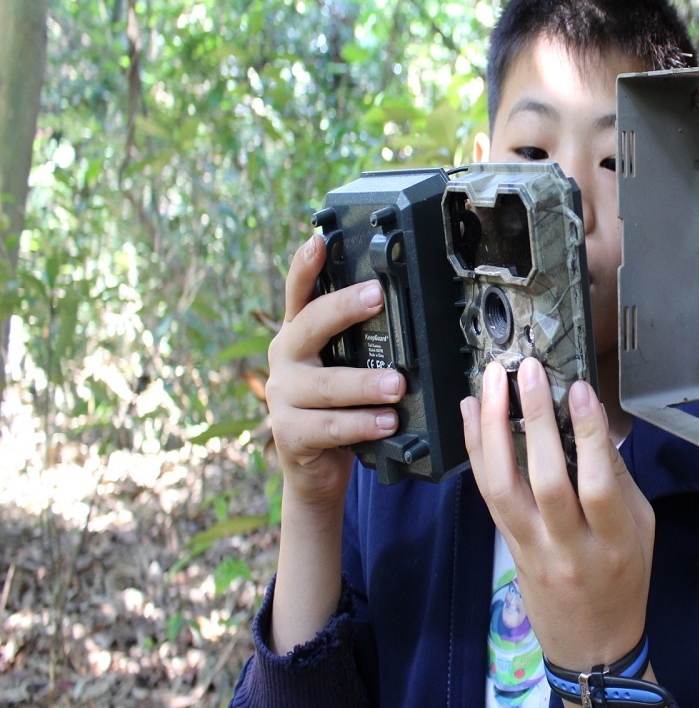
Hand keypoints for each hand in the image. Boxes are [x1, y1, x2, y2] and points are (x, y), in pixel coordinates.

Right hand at [265, 235, 406, 508]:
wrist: (316, 468)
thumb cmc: (338, 407)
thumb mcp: (343, 366)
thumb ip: (358, 341)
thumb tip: (405, 306)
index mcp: (298, 336)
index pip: (298, 293)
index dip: (305, 265)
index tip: (320, 239)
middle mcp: (285, 359)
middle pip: (310, 326)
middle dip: (344, 308)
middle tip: (377, 296)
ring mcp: (283, 397)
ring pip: (326, 384)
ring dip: (365, 383)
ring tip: (397, 384)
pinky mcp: (290, 434)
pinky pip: (331, 427)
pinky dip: (362, 423)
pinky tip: (387, 421)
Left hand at [462, 358, 654, 670]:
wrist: (592, 643)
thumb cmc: (625, 579)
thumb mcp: (641, 528)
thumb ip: (616, 476)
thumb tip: (592, 419)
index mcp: (613, 540)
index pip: (598, 483)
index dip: (588, 433)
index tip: (579, 389)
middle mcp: (568, 545)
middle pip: (545, 480)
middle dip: (533, 419)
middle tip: (526, 371)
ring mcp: (532, 546)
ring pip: (503, 486)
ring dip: (491, 429)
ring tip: (490, 384)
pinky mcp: (507, 544)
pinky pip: (487, 494)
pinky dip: (477, 449)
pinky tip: (472, 414)